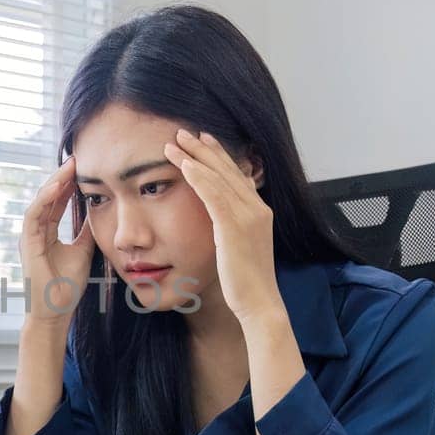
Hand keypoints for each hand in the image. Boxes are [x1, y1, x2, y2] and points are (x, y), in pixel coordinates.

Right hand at [19, 155, 95, 324]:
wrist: (55, 311)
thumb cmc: (67, 286)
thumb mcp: (84, 250)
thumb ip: (87, 230)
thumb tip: (99, 210)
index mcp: (48, 232)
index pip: (58, 201)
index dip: (70, 184)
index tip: (86, 167)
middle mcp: (36, 231)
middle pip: (49, 196)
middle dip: (64, 176)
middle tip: (79, 157)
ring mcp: (30, 236)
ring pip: (41, 200)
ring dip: (55, 181)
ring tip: (71, 165)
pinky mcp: (27, 243)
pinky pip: (34, 214)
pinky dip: (45, 198)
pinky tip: (59, 184)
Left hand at [163, 129, 282, 322]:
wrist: (259, 302)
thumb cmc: (245, 281)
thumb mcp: (240, 247)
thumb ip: (231, 228)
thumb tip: (218, 219)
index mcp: (259, 212)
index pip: (236, 176)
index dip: (219, 156)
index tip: (203, 141)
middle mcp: (256, 208)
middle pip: (227, 170)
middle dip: (204, 149)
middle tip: (185, 132)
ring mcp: (248, 216)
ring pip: (218, 178)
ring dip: (195, 157)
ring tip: (175, 143)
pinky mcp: (234, 227)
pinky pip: (214, 195)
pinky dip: (199, 177)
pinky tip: (185, 166)